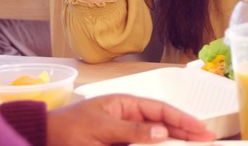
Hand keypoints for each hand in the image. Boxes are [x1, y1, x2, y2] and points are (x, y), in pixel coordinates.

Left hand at [46, 93, 214, 145]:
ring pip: (154, 139)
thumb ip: (131, 131)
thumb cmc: (65, 129)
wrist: (41, 141)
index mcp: (125, 105)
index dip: (183, 119)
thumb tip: (161, 132)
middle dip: (185, 131)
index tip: (201, 129)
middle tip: (206, 139)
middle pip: (163, 124)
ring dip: (172, 142)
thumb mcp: (100, 128)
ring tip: (192, 145)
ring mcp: (123, 135)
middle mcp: (127, 118)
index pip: (161, 111)